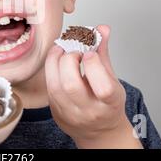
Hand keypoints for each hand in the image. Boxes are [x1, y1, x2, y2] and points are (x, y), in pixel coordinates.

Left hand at [45, 25, 141, 147]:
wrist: (98, 131)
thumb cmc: (107, 104)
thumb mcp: (112, 79)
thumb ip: (104, 53)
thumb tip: (101, 29)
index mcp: (110, 104)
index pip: (103, 88)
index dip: (94, 65)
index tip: (91, 52)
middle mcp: (89, 111)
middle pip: (72, 85)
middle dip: (70, 60)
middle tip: (74, 51)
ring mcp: (70, 113)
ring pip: (55, 86)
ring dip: (55, 61)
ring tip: (62, 50)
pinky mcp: (56, 111)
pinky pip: (48, 87)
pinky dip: (51, 69)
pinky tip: (56, 60)